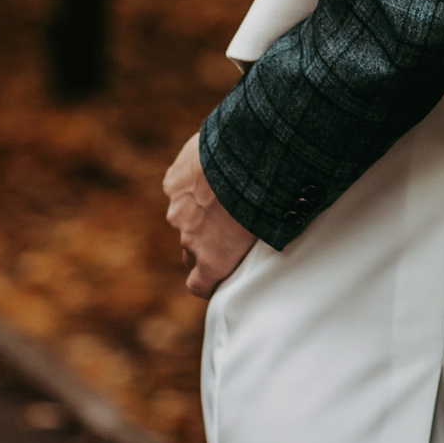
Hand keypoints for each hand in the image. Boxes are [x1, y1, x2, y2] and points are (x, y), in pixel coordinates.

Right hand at [162, 129, 257, 298]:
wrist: (241, 157)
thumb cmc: (266, 197)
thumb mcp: (270, 229)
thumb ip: (254, 242)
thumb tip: (266, 240)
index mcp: (214, 259)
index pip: (198, 285)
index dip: (208, 279)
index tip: (219, 272)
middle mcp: (190, 240)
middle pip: (190, 250)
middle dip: (204, 241)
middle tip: (226, 224)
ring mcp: (178, 211)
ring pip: (184, 216)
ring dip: (198, 208)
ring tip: (222, 188)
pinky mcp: (172, 184)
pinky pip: (180, 187)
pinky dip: (191, 181)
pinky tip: (210, 167)